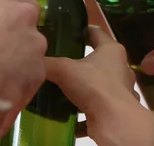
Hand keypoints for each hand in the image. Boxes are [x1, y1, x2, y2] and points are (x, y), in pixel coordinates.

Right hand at [0, 0, 46, 134]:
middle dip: (16, 44)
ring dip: (18, 67)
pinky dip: (17, 89)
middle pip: (28, 31)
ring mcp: (33, 49)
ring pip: (31, 58)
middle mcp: (23, 21)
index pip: (19, 4)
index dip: (9, 20)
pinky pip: (29, 83)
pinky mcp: (36, 77)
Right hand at [46, 26, 153, 145]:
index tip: (65, 33)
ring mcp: (121, 90)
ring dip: (83, 89)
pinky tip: (69, 117)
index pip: (95, 32)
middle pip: (97, 60)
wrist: (114, 122)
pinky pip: (98, 109)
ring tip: (62, 90)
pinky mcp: (117, 110)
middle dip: (79, 62)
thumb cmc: (93, 86)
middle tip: (58, 63)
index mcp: (111, 50)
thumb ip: (47, 63)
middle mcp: (120, 68)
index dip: (80, 30)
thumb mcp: (63, 69)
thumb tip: (31, 60)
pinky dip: (84, 113)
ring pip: (99, 85)